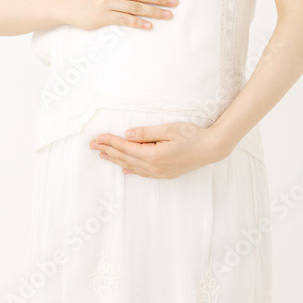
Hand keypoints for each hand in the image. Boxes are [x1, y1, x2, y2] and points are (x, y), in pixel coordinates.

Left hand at [89, 121, 225, 178]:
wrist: (211, 148)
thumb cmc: (192, 135)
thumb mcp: (168, 129)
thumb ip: (146, 133)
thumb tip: (127, 135)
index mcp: (153, 155)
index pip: (125, 147)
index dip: (110, 142)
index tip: (97, 137)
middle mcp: (154, 167)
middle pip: (125, 158)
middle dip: (107, 151)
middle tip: (92, 145)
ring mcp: (159, 173)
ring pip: (132, 166)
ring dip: (116, 160)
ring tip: (103, 155)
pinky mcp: (165, 174)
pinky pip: (143, 173)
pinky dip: (131, 169)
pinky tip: (124, 169)